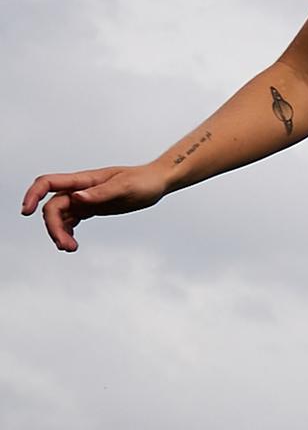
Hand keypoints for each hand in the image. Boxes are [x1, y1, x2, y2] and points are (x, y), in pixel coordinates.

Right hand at [22, 163, 170, 250]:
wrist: (157, 181)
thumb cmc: (143, 181)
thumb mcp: (125, 187)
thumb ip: (101, 193)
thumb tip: (77, 198)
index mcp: (83, 180)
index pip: (48, 183)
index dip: (33, 195)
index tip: (26, 212)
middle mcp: (79, 189)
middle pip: (52, 207)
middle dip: (53, 227)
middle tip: (66, 247)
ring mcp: (84, 199)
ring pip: (60, 216)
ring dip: (60, 233)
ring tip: (70, 249)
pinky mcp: (91, 208)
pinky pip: (71, 220)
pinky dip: (67, 232)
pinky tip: (72, 244)